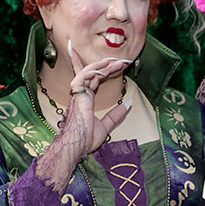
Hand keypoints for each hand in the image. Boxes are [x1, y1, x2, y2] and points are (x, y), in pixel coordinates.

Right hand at [35, 45, 131, 192]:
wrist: (76, 145)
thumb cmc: (86, 139)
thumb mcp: (106, 125)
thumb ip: (115, 114)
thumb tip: (128, 104)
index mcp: (86, 99)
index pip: (93, 79)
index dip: (104, 70)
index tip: (115, 64)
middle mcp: (80, 93)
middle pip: (91, 72)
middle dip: (104, 64)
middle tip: (119, 60)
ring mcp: (77, 93)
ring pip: (88, 71)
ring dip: (101, 65)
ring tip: (115, 61)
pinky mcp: (76, 94)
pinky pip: (83, 76)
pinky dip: (92, 71)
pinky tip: (104, 70)